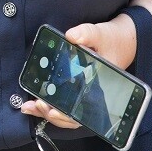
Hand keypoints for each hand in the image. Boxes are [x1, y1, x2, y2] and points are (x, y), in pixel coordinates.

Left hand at [20, 13, 139, 130]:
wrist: (122, 41)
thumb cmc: (113, 40)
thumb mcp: (101, 34)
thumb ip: (87, 33)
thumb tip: (71, 36)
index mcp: (99, 87)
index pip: (84, 109)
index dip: (68, 114)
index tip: (53, 111)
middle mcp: (92, 96)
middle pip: (72, 117)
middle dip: (52, 114)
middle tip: (37, 105)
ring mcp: (84, 95)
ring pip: (67, 114)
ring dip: (47, 113)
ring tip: (30, 106)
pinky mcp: (77, 90)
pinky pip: (63, 103)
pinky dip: (48, 105)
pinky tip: (33, 102)